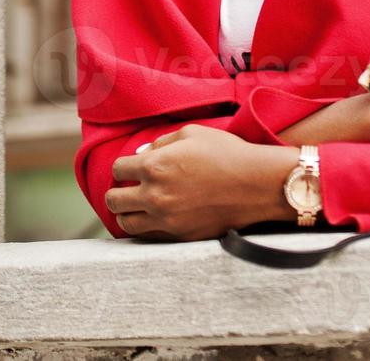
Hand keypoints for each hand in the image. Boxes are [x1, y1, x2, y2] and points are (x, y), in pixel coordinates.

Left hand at [105, 124, 298, 240]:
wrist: (256, 184)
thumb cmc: (226, 153)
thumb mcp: (191, 134)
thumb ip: (160, 143)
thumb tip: (140, 155)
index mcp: (154, 166)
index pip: (117, 169)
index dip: (123, 167)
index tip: (131, 168)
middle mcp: (154, 195)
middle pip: (113, 200)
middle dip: (117, 191)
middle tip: (127, 188)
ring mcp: (166, 220)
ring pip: (125, 224)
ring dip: (127, 213)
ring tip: (137, 207)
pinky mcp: (180, 236)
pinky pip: (149, 237)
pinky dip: (146, 228)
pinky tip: (155, 218)